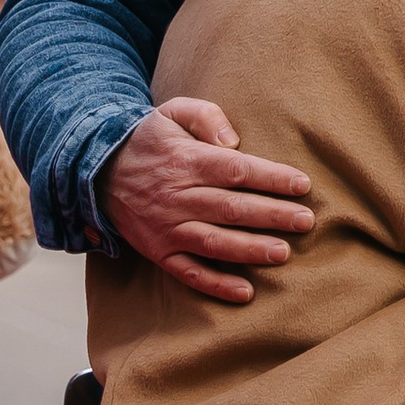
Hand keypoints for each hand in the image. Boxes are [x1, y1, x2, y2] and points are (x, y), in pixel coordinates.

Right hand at [100, 98, 312, 303]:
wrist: (98, 172)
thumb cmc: (149, 140)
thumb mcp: (172, 111)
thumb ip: (206, 116)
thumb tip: (234, 141)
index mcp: (185, 161)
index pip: (236, 171)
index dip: (271, 178)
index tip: (302, 185)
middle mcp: (177, 197)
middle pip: (232, 208)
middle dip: (272, 215)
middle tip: (306, 221)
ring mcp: (167, 228)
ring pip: (214, 242)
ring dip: (250, 249)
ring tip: (283, 253)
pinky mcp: (159, 252)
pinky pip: (188, 272)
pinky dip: (216, 285)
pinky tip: (245, 292)